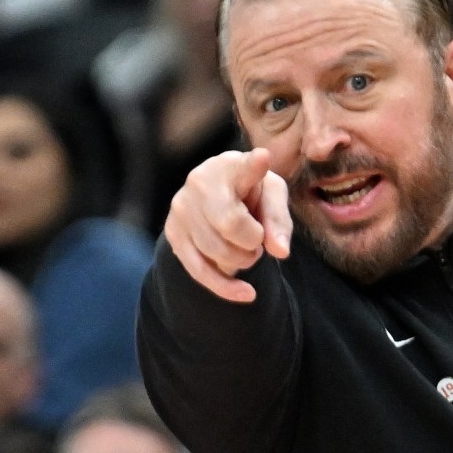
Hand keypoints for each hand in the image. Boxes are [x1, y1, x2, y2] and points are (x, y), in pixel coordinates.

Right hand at [164, 148, 290, 302]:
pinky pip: (199, 271)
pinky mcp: (173, 234)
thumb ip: (279, 221)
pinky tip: (247, 294)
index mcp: (231, 166)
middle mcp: (200, 182)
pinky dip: (226, 287)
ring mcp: (181, 208)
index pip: (243, 169)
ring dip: (243, 261)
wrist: (217, 199)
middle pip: (231, 224)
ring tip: (249, 250)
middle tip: (258, 240)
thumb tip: (279, 251)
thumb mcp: (272, 197)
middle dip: (252, 242)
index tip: (262, 158)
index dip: (253, 166)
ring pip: (216, 251)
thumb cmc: (251, 193)